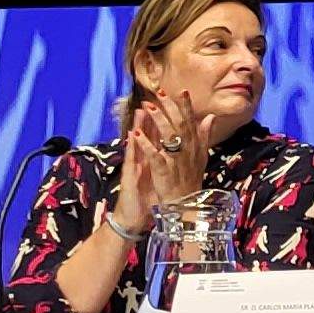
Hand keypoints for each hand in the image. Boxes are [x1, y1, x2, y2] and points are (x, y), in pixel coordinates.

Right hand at [111, 95, 210, 234]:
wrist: (136, 216)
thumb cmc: (151, 195)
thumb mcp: (164, 176)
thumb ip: (172, 159)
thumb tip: (182, 147)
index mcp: (158, 157)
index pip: (165, 134)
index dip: (172, 118)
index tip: (180, 101)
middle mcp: (146, 157)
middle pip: (151, 133)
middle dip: (157, 115)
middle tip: (160, 96)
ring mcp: (137, 164)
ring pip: (140, 141)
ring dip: (141, 125)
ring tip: (143, 108)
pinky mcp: (130, 174)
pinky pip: (132, 158)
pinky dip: (134, 146)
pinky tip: (133, 135)